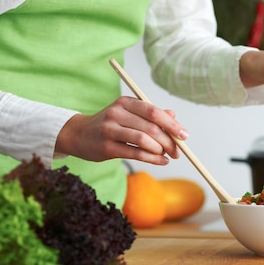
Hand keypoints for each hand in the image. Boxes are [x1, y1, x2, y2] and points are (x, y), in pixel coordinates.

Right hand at [56, 97, 188, 164]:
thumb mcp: (129, 115)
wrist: (79, 135)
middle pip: (150, 127)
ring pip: (143, 140)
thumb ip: (151, 115)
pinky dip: (152, 159)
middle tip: (178, 151)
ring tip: (167, 155)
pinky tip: (161, 161)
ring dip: (160, 150)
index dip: (171, 124)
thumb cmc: (110, 125)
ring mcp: (110, 130)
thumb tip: (173, 115)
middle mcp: (117, 114)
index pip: (153, 111)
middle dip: (169, 141)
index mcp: (125, 103)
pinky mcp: (106, 147)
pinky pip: (135, 153)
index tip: (184, 135)